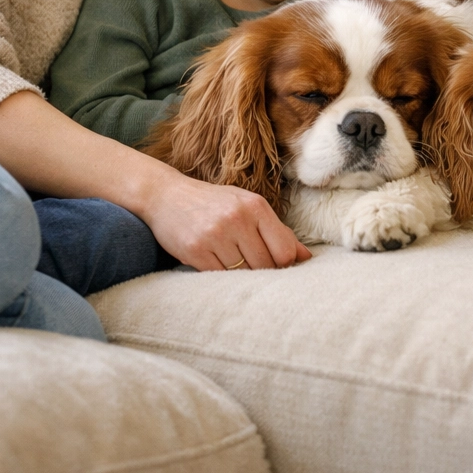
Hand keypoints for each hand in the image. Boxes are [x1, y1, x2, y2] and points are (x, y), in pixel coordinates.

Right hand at [142, 172, 311, 271]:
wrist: (165, 196)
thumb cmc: (214, 203)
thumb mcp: (248, 207)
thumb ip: (278, 231)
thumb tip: (306, 257)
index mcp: (256, 206)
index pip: (284, 251)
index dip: (283, 264)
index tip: (275, 264)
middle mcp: (237, 219)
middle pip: (265, 265)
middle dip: (261, 270)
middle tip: (251, 265)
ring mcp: (215, 235)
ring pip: (243, 274)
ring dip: (240, 274)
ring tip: (232, 262)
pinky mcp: (195, 251)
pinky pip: (219, 277)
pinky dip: (221, 276)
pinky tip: (216, 263)